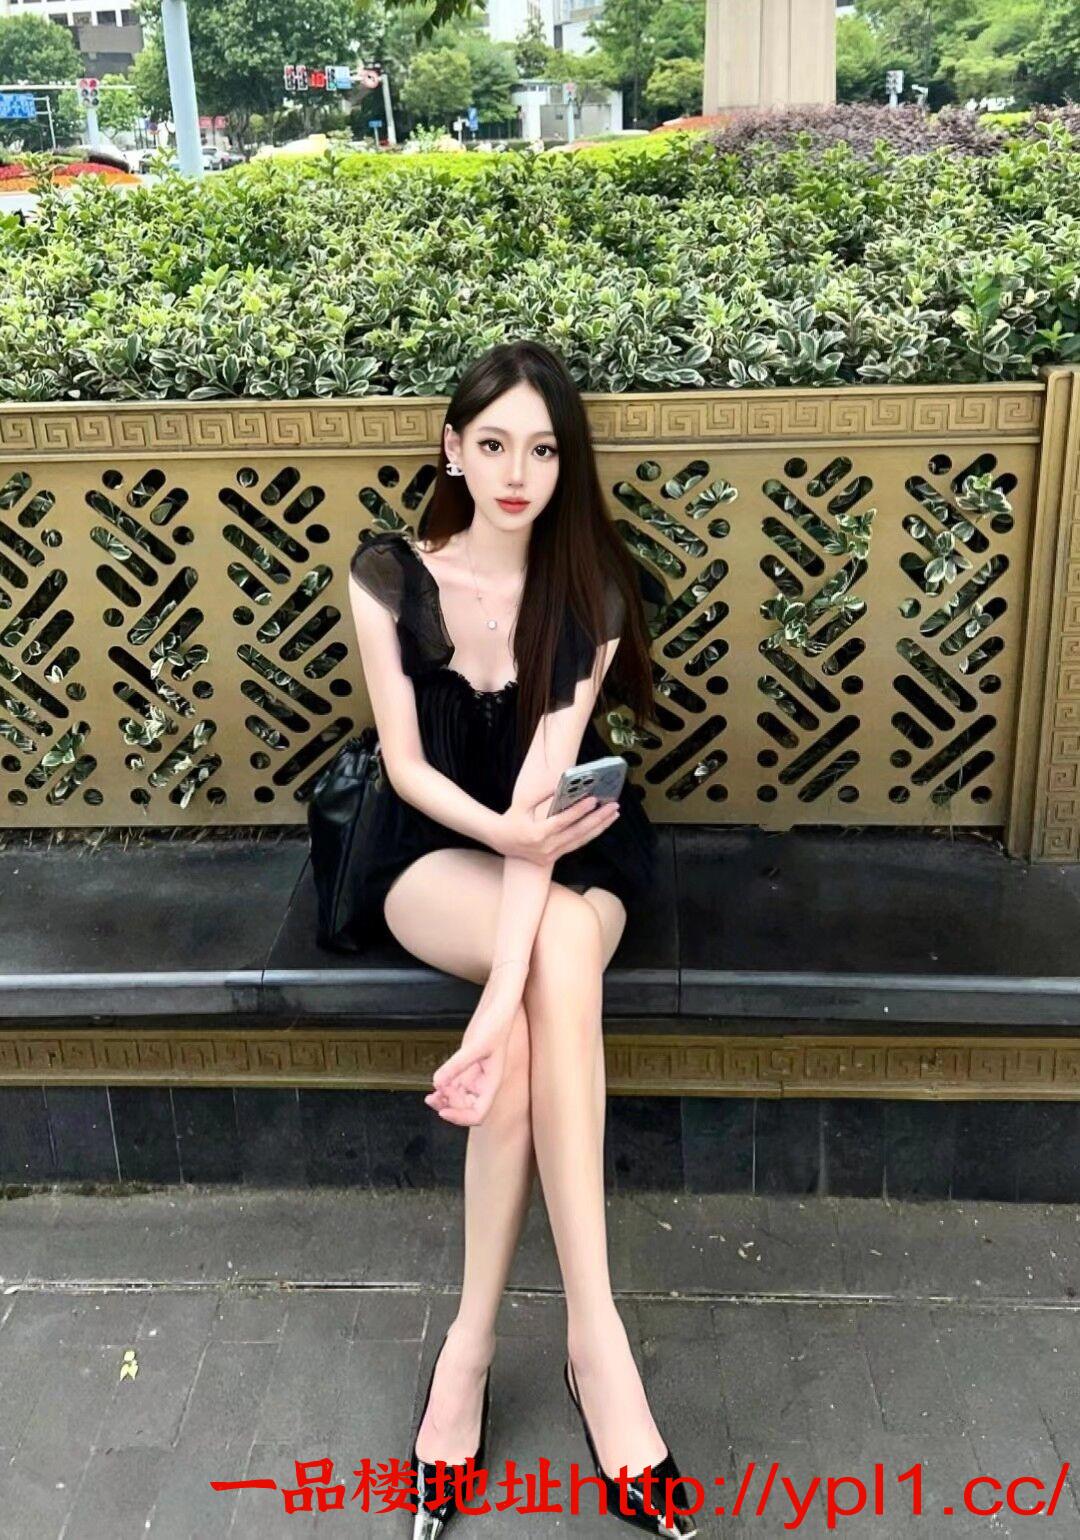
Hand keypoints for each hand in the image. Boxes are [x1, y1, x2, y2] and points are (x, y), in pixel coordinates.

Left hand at [423, 966, 525, 1125]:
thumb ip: (456, 1065)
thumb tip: (437, 1084)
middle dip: (450, 1107)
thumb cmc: (496, 1023)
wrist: (499, 1003)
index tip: (443, 1111)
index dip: (460, 1117)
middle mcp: (485, 1082)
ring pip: (461, 1097)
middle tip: (433, 1098)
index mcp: (492, 1083)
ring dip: (446, 1100)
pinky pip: (457, 1084)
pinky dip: (446, 1088)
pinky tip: (435, 1085)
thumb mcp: (475, 1044)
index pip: (478, 1114)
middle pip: (467, 1108)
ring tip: (430, 1097)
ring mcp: (476, 1074)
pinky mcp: (469, 1063)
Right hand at [496, 789, 619, 866]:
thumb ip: (543, 795)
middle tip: (613, 806)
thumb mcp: (523, 803)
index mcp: (536, 834)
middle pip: (577, 832)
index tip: (593, 800)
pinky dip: (589, 835)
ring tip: (613, 815)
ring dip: (599, 828)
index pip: (562, 821)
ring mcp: (550, 856)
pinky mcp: (553, 859)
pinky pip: (575, 846)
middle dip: (598, 819)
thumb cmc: (512, 818)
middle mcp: (545, 847)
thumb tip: (564, 786)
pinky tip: (601, 825)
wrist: (501, 840)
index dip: (579, 811)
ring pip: (580, 841)